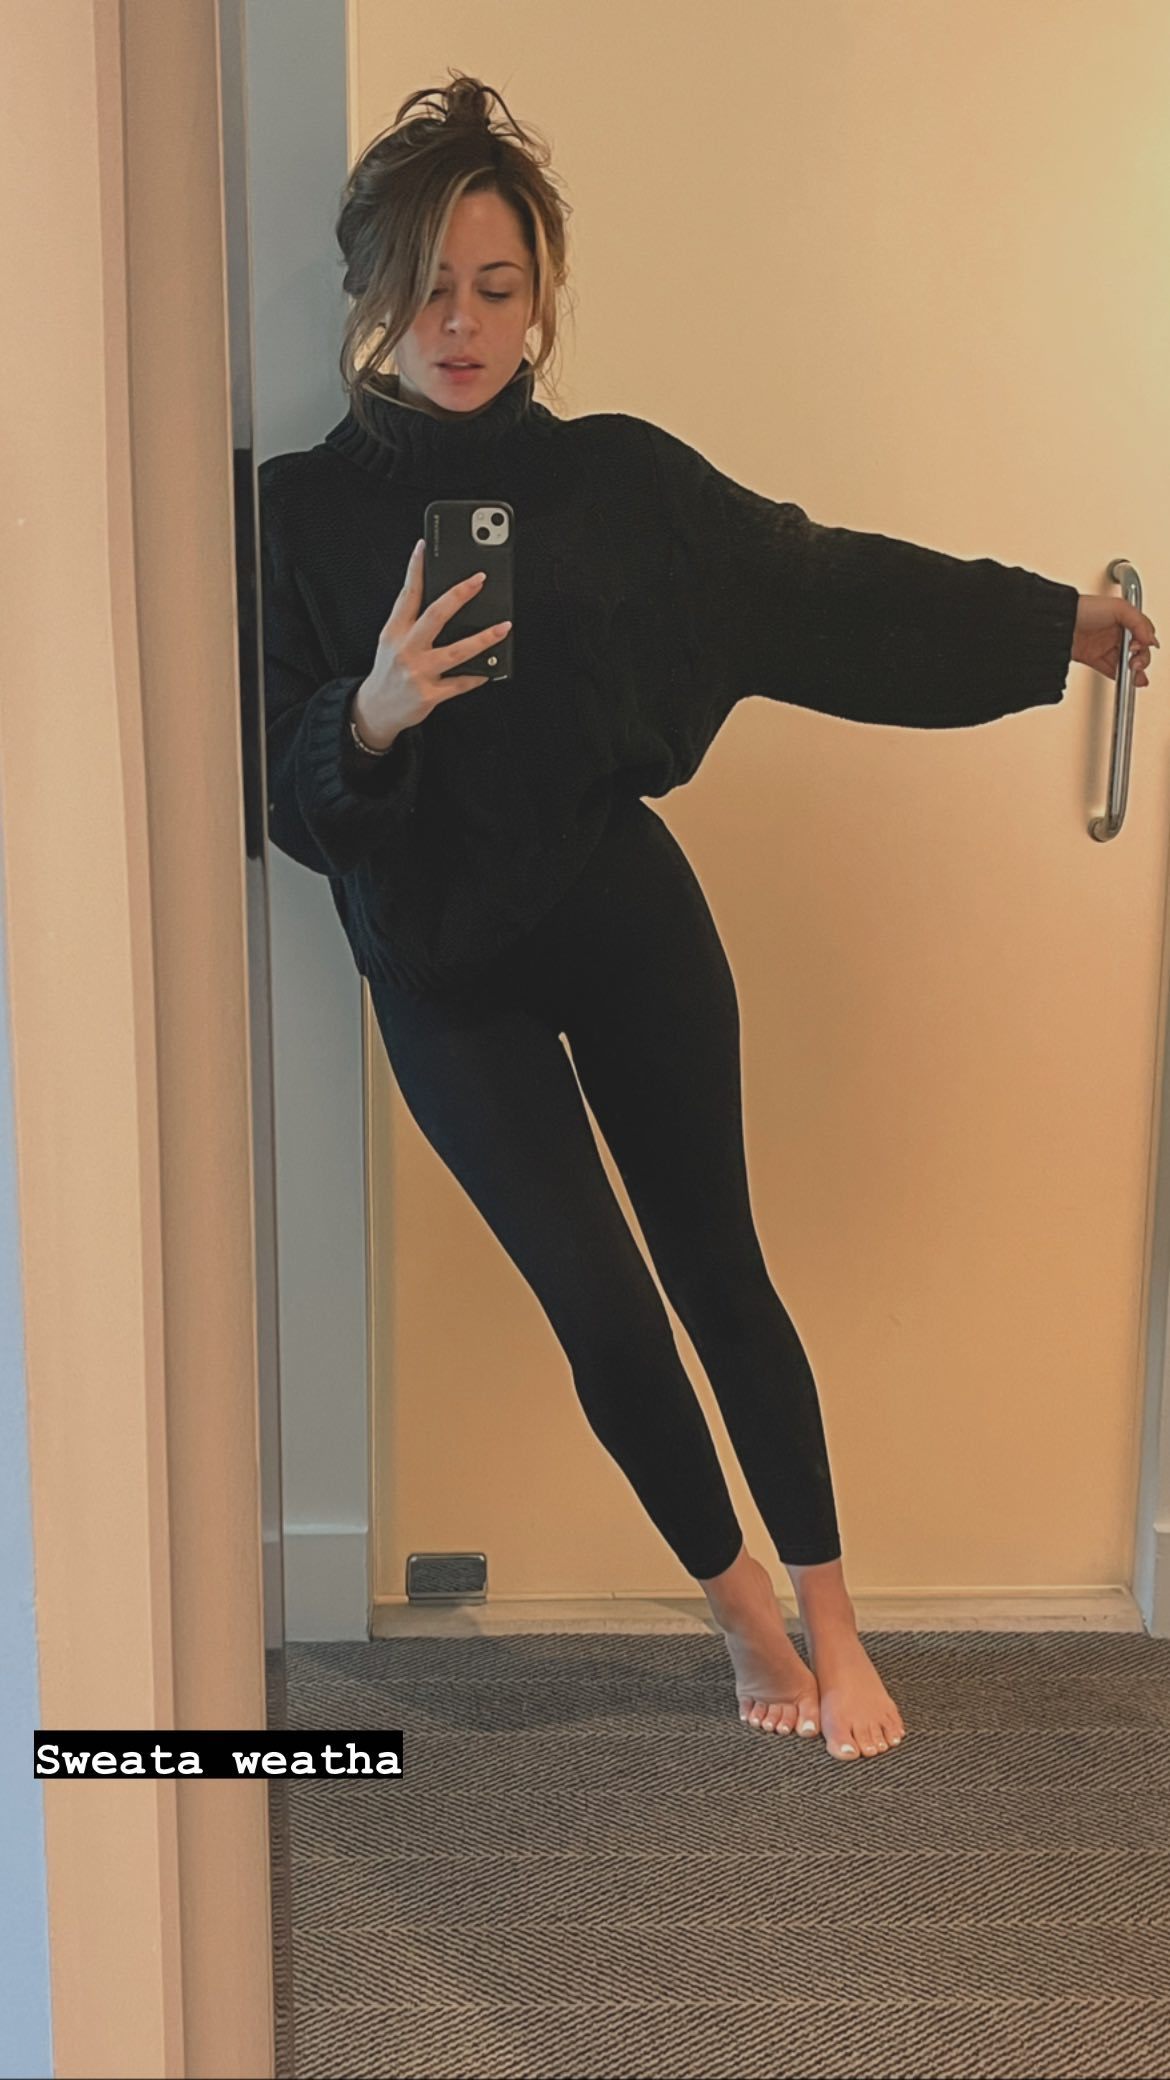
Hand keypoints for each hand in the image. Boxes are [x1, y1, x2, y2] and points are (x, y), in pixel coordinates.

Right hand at [354, 541, 511, 748]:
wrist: (376, 709)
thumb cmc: (389, 670)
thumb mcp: (391, 640)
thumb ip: (411, 619)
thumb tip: (443, 598)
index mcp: (395, 631)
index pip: (407, 594)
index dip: (415, 568)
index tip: (425, 546)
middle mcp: (406, 649)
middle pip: (435, 616)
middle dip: (459, 595)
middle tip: (480, 579)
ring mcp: (418, 672)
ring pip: (456, 652)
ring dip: (483, 639)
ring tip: (503, 627)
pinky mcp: (429, 695)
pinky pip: (460, 683)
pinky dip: (477, 676)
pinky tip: (490, 669)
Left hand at [1071, 595, 1158, 688]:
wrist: (1057, 624)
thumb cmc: (1084, 609)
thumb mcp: (1118, 608)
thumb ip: (1139, 622)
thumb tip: (1151, 638)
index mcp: (1123, 618)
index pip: (1143, 632)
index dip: (1146, 641)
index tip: (1142, 646)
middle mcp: (1114, 632)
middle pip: (1137, 649)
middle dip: (1141, 657)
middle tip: (1136, 662)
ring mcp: (1104, 646)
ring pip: (1125, 661)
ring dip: (1134, 670)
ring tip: (1136, 674)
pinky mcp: (1093, 658)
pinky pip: (1111, 669)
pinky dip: (1120, 675)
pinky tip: (1128, 679)